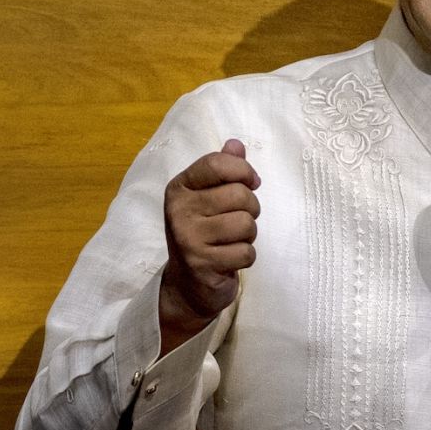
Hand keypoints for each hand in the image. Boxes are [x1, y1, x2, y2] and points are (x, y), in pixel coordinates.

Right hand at [159, 138, 259, 354]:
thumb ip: (223, 170)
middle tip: (239, 221)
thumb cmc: (204, 234)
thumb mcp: (208, 198)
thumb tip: (236, 144)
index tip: (252, 182)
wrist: (187, 285)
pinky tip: (230, 260)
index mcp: (180, 189)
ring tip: (232, 241)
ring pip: (246, 224)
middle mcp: (179, 211)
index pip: (216, 164)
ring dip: (249, 235)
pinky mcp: (202, 264)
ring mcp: (188, 238)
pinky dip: (246, 257)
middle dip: (251, 209)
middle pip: (239, 195)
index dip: (243, 171)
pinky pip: (245, 252)